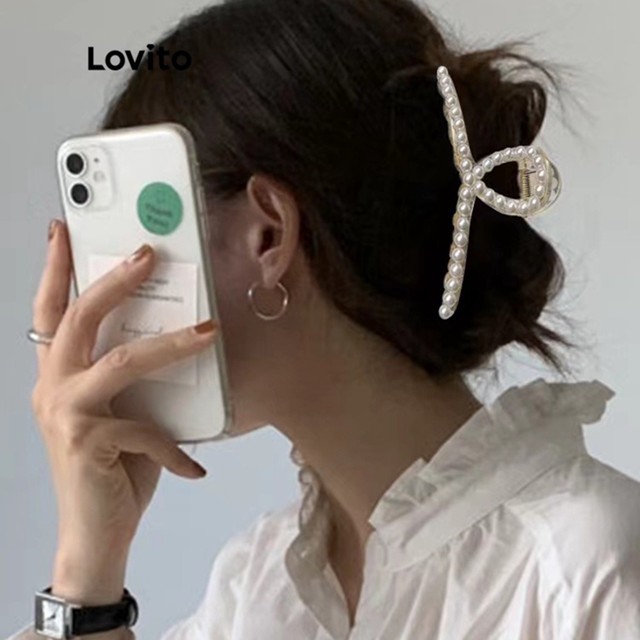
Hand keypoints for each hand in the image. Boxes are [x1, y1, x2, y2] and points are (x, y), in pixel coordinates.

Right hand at [30, 219, 218, 600]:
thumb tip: (174, 338)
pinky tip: (192, 471)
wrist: (93, 535)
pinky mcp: (87, 442)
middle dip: (114, 280)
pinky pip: (146, 430)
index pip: (51, 311)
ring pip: (122, 360)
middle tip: (147, 252)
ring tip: (208, 331)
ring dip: (171, 344)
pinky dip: (175, 450)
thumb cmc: (111, 469)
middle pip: (79, 317)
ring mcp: (65, 413)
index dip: (55, 268)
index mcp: (57, 376)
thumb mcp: (120, 414)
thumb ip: (131, 380)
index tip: (63, 228)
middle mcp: (52, 388)